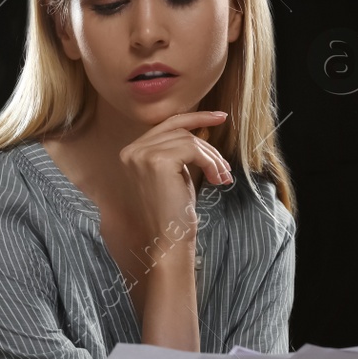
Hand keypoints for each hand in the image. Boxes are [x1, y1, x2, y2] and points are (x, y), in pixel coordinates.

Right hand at [117, 110, 233, 251]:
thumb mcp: (175, 175)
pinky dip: (210, 163)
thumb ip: (179, 152)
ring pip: (189, 140)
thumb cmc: (174, 213)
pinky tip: (216, 179)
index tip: (221, 117)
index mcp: (132, 152)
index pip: (167, 125)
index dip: (196, 118)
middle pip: (180, 131)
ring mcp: (142, 155)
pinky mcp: (156, 161)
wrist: (168, 241)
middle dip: (208, 147)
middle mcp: (132, 150)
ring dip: (212, 158)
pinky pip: (193, 150)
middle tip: (225, 168)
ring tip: (221, 178)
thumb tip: (201, 131)